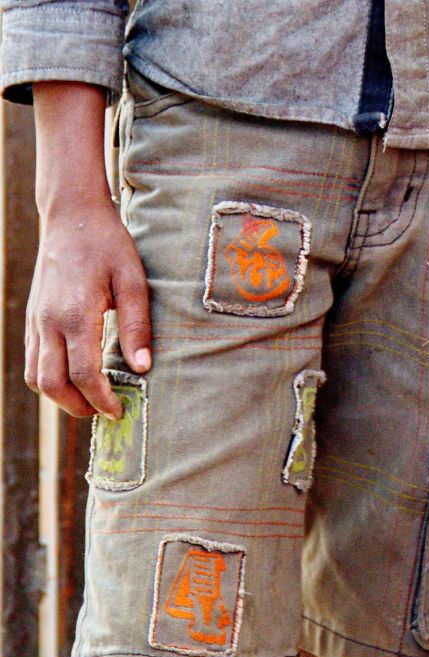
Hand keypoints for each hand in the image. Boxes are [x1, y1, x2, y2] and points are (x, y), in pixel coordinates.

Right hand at [24, 196, 150, 418]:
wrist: (71, 217)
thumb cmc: (109, 246)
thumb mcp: (134, 282)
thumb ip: (138, 326)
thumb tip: (142, 368)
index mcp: (75, 315)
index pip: (83, 374)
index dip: (101, 399)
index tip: (120, 410)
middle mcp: (48, 322)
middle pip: (52, 384)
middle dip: (78, 407)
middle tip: (106, 412)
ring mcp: (35, 320)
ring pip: (36, 376)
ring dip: (60, 397)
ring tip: (92, 400)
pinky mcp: (32, 318)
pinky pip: (33, 360)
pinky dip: (50, 379)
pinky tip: (76, 379)